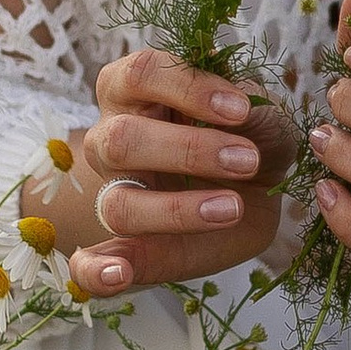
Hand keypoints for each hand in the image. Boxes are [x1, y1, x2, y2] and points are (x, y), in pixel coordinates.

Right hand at [52, 47, 295, 300]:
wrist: (256, 191)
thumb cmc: (250, 137)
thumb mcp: (263, 116)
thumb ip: (251, 111)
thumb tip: (239, 108)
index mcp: (137, 88)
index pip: (141, 73)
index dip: (187, 88)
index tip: (241, 108)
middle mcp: (112, 136)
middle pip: (121, 139)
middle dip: (187, 150)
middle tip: (246, 160)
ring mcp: (113, 192)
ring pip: (118, 203)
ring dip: (175, 210)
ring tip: (231, 209)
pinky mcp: (123, 245)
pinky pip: (86, 263)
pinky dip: (95, 271)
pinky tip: (119, 277)